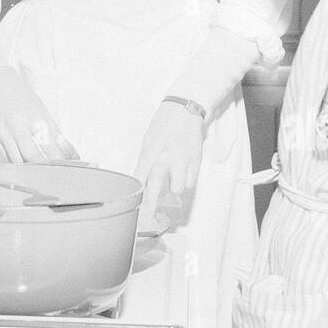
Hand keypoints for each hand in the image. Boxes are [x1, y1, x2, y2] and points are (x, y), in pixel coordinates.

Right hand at [0, 67, 78, 163]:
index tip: (64, 166)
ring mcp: (3, 133)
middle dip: (43, 167)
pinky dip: (15, 162)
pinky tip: (22, 163)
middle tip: (51, 173)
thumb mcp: (42, 111)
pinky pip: (5, 157)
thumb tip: (70, 152)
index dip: (58, 159)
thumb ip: (55, 133)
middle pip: (32, 156)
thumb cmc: (20, 95)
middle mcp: (18, 126)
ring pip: (17, 160)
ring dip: (28, 168)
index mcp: (34, 118)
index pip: (49, 146)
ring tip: (38, 171)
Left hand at [134, 101, 204, 226]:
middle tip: (148, 217)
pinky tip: (183, 172)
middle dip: (151, 205)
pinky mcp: (195, 160)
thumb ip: (146, 162)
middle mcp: (165, 158)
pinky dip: (186, 181)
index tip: (133, 205)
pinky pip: (190, 181)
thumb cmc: (163, 125)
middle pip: (156, 186)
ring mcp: (181, 160)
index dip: (136, 194)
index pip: (139, 178)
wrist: (184, 109)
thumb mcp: (148, 142)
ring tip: (173, 180)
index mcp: (150, 152)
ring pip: (178, 188)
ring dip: (175, 188)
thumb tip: (143, 182)